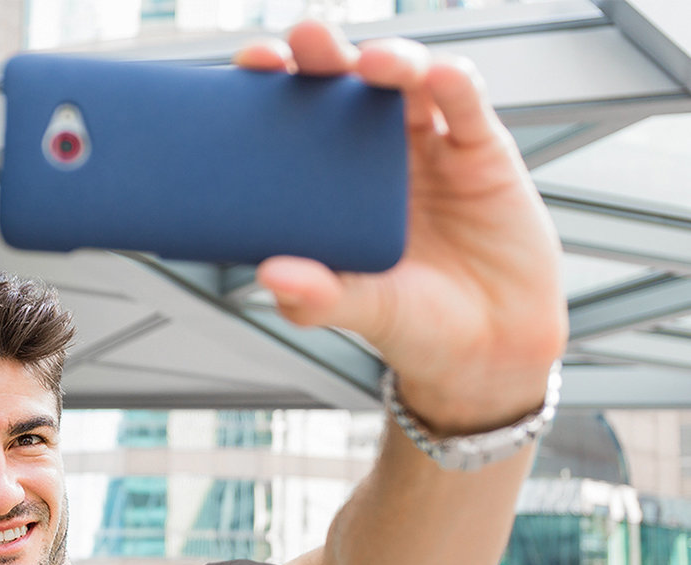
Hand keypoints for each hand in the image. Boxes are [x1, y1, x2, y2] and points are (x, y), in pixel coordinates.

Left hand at [234, 22, 568, 435]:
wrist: (488, 349)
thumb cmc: (415, 325)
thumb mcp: (358, 313)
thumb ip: (316, 296)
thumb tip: (270, 273)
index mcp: (330, 186)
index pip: (293, 122)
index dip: (272, 89)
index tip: (249, 69)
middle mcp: (374, 157)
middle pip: (345, 84)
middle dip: (323, 54)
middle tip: (303, 41)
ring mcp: (429, 148)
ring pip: (407, 80)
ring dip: (389, 59)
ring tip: (372, 63)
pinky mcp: (482, 151)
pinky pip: (466, 104)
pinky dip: (453, 81)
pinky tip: (438, 75)